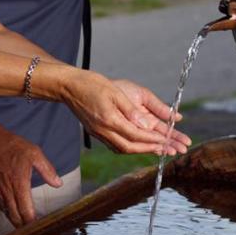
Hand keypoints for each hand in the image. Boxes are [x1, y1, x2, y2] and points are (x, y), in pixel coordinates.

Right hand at [0, 132, 60, 227]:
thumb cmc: (12, 146)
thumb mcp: (35, 153)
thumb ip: (47, 170)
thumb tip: (58, 184)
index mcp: (19, 184)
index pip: (26, 212)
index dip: (33, 224)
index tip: (41, 228)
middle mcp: (7, 191)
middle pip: (16, 218)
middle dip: (26, 228)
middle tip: (36, 232)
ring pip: (8, 214)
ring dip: (17, 222)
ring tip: (28, 227)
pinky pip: (1, 206)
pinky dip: (9, 212)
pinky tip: (16, 213)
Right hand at [63, 72, 191, 155]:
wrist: (68, 86)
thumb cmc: (91, 84)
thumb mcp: (114, 92)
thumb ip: (131, 110)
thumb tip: (147, 125)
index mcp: (109, 120)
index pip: (136, 135)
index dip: (153, 140)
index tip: (167, 140)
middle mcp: (103, 131)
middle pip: (130, 147)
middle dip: (150, 149)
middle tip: (165, 150)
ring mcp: (98, 133)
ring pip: (122, 148)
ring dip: (140, 150)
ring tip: (156, 149)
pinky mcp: (95, 132)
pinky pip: (114, 145)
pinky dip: (128, 146)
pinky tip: (136, 144)